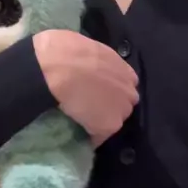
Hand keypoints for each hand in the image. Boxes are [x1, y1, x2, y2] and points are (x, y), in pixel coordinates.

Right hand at [33, 30, 138, 144]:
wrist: (59, 66)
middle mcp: (129, 91)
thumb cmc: (68, 50)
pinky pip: (100, 137)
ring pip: (114, 119)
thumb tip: (90, 67)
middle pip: (124, 103)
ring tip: (85, 119)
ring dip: (103, 119)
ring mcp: (121, 110)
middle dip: (112, 105)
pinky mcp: (108, 126)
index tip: (100, 90)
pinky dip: (92, 137)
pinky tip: (81, 133)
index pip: (125, 85)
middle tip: (93, 104)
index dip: (112, 89)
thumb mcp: (91, 49)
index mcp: (125, 70)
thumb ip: (99, 62)